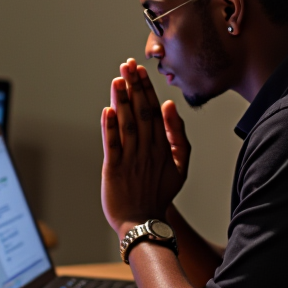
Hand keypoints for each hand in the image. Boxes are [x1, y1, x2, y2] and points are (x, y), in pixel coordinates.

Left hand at [100, 59, 188, 234]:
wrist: (143, 222)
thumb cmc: (159, 193)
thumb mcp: (180, 166)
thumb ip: (177, 135)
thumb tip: (170, 106)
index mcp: (163, 146)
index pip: (154, 110)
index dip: (146, 89)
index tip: (140, 70)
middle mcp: (147, 150)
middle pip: (141, 112)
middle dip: (134, 87)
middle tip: (127, 65)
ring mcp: (131, 159)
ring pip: (127, 124)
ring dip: (121, 101)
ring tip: (117, 80)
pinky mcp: (114, 169)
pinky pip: (112, 144)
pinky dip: (109, 127)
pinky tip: (107, 110)